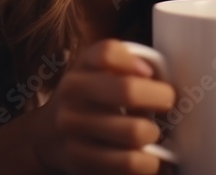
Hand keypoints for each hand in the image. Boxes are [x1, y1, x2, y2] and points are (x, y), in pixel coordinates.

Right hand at [30, 39, 175, 174]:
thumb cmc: (92, 99)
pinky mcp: (80, 159)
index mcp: (83, 65)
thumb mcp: (101, 70)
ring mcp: (73, 127)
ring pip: (134, 132)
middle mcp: (73, 93)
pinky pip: (130, 162)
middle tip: (166, 105)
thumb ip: (129, 65)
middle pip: (128, 90)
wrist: (49, 136)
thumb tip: (158, 76)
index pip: (108, 52)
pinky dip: (148, 161)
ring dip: (153, 134)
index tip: (150, 74)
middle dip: (162, 98)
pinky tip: (147, 156)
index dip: (136, 61)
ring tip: (150, 133)